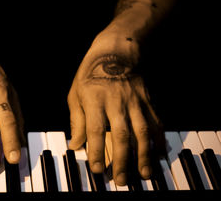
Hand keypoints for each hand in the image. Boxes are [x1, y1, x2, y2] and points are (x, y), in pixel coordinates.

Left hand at [67, 31, 164, 185]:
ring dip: (144, 154)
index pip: (96, 129)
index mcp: (94, 99)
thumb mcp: (76, 94)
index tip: (95, 168)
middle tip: (120, 180)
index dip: (96, 150)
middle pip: (121, 134)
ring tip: (144, 173)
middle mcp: (116, 101)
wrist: (115, 52)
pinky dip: (158, 140)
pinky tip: (158, 154)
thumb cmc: (90, 74)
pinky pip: (155, 122)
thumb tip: (74, 145)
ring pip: (142, 131)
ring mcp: (134, 101)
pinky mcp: (147, 101)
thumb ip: (77, 120)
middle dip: (122, 160)